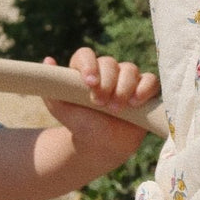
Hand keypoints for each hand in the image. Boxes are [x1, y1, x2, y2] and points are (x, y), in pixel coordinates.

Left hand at [43, 47, 159, 153]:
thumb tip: (48, 61)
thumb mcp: (61, 110)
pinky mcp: (144, 90)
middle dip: (107, 82)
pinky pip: (150, 80)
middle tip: (101, 103)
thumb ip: (53, 89)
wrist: (101, 145)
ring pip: (130, 69)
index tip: (89, 83)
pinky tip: (136, 102)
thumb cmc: (81, 124)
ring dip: (124, 87)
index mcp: (85, 70)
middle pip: (109, 62)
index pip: (86, 55)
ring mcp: (127, 79)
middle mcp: (107, 71)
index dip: (88, 65)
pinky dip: (145, 88)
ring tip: (117, 108)